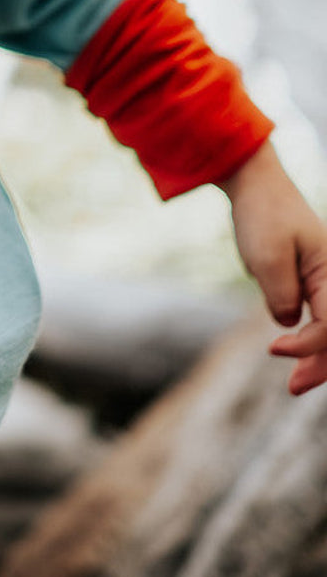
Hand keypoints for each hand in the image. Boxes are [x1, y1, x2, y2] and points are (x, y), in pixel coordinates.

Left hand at [218, 141, 326, 394]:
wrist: (256, 188)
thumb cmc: (263, 216)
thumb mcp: (267, 255)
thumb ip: (281, 293)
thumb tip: (289, 324)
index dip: (309, 345)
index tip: (274, 349)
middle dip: (322, 364)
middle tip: (294, 388)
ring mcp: (325, 282)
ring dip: (318, 358)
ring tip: (296, 385)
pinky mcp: (311, 284)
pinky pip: (320, 319)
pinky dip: (312, 341)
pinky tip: (297, 356)